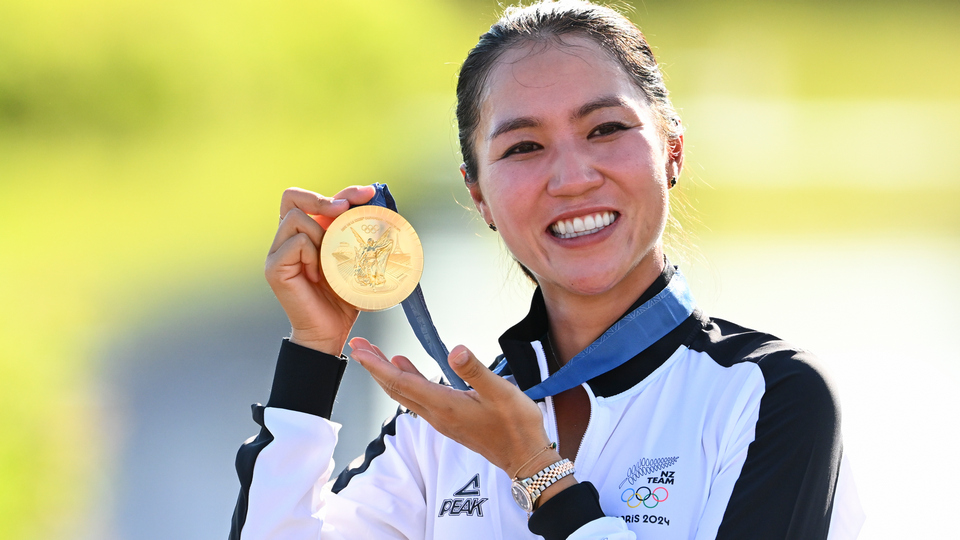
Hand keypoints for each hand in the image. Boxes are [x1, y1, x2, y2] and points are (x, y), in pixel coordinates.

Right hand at [265, 185, 376, 354]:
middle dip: (321, 199)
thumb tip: (375, 204)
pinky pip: (296, 243)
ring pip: (296, 218)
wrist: (330, 331)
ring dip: (320, 233)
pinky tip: (319, 275)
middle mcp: (285, 239)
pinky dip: (313, 254)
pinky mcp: (274, 268)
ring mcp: (276, 252)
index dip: (340, 191)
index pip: (312, 198)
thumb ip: (354, 233)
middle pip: (291, 197)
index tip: (368, 194)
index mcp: (303, 233)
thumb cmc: (343, 296)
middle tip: (345, 210)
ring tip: (329, 260)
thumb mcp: (353, 258)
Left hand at [348, 337, 563, 478]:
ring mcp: (441, 418)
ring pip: (405, 393)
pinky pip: (418, 397)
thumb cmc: (515, 425)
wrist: (524, 457)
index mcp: (444, 405)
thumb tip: (455, 351)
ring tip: (374, 355)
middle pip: (396, 388)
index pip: (400, 383)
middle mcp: (436, 414)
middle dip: (374, 367)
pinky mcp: (449, 419)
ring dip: (387, 373)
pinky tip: (407, 368)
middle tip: (357, 346)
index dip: (377, 365)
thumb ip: (475, 371)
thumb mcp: (500, 392)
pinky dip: (406, 380)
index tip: (359, 349)